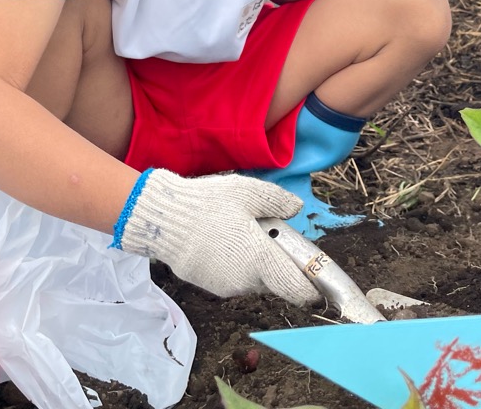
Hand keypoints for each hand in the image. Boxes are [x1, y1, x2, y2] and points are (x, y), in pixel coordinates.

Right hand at [114, 170, 320, 305]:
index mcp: (261, 259)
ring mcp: (226, 286)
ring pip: (254, 280)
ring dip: (256, 265)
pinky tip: (225, 243)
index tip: (316, 283)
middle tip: (268, 236)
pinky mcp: (209, 286)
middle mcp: (246, 280)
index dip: (310, 288)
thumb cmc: (210, 203)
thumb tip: (298, 209)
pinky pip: (234, 279)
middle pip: (275, 281)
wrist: (164, 219)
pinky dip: (236, 266)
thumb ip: (279, 202)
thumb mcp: (250, 192)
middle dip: (278, 264)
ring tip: (242, 234)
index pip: (296, 289)